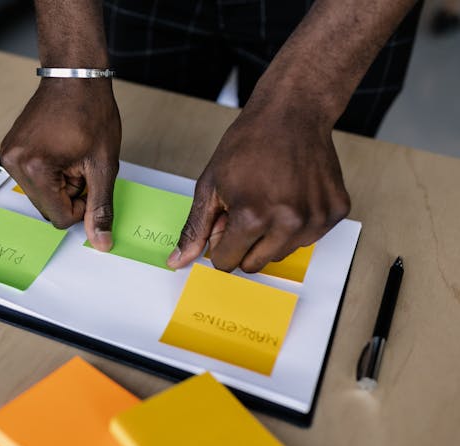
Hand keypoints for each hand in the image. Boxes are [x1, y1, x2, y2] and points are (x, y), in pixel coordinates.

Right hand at [0, 78, 120, 250]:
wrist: (74, 76)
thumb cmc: (90, 111)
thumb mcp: (103, 165)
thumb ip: (100, 206)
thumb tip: (100, 242)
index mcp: (35, 169)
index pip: (59, 217)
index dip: (82, 205)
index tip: (89, 179)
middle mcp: (14, 163)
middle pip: (47, 208)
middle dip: (70, 193)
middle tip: (81, 163)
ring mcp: (9, 156)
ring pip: (40, 195)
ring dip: (60, 184)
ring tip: (70, 154)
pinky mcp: (10, 150)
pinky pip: (32, 179)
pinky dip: (50, 173)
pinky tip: (60, 150)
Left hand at [167, 102, 350, 271]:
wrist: (292, 113)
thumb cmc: (248, 144)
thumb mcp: (210, 185)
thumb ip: (196, 228)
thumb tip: (179, 261)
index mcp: (252, 217)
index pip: (227, 261)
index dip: (221, 242)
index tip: (225, 220)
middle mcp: (288, 223)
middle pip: (254, 264)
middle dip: (244, 243)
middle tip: (247, 209)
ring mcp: (315, 219)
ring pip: (282, 253)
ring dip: (272, 235)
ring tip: (270, 198)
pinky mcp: (335, 212)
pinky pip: (309, 238)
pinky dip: (298, 224)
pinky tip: (293, 194)